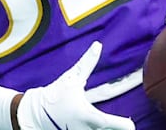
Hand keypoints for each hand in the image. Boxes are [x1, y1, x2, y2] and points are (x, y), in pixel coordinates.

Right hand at [16, 42, 134, 129]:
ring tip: (104, 125)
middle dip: (116, 128)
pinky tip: (91, 127)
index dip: (127, 124)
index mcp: (91, 117)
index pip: (120, 126)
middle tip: (117, 123)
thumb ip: (87, 63)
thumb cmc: (55, 95)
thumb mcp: (71, 78)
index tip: (130, 123)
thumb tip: (98, 45)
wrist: (35, 114)